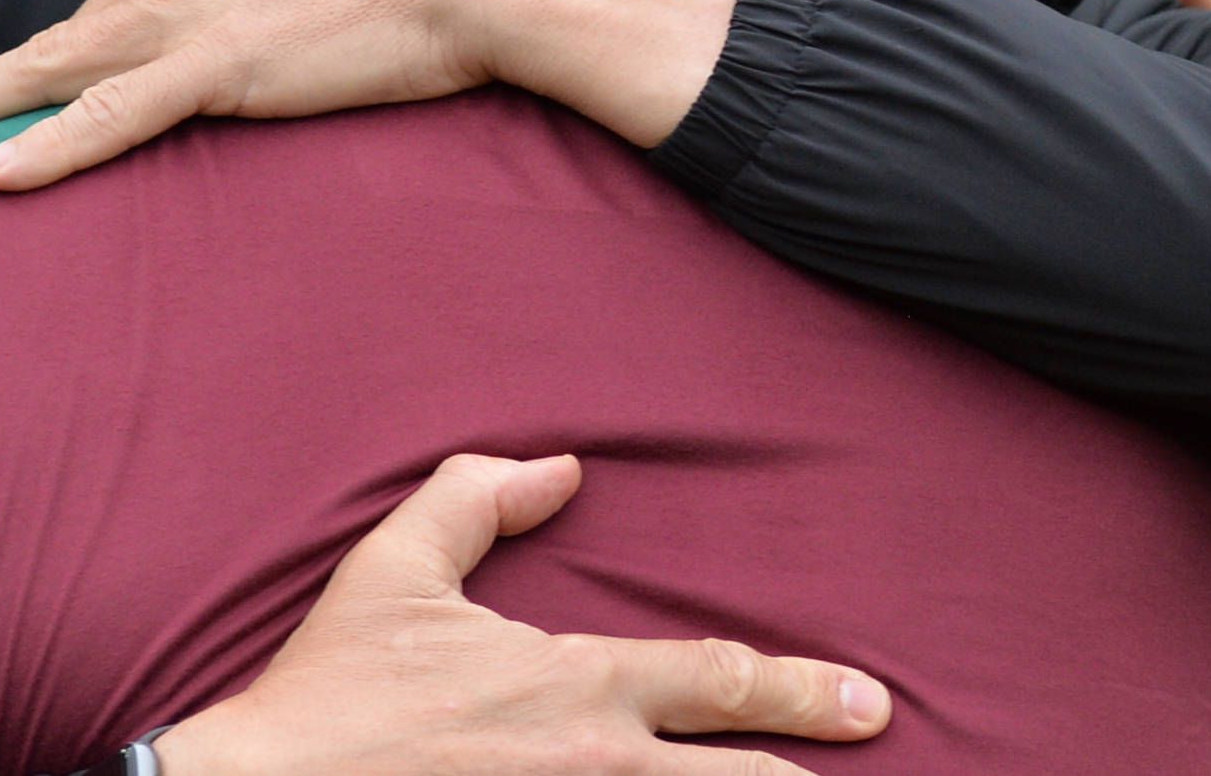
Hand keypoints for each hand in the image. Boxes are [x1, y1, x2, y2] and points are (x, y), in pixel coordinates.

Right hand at [158, 454, 889, 775]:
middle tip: (879, 750)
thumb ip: (477, 495)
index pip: (714, 681)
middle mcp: (591, 771)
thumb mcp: (395, 565)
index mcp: (571, 690)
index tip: (864, 701)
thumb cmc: (331, 689)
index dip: (797, 689)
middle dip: (813, 768)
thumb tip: (561, 465)